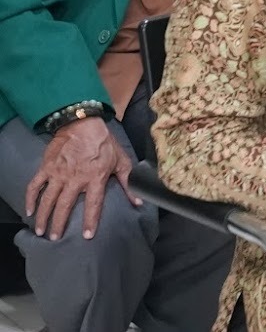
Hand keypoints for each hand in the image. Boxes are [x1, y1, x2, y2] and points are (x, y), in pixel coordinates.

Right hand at [24, 115, 137, 240]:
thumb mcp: (121, 161)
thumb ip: (128, 182)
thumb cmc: (104, 143)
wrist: (83, 123)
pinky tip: (29, 210)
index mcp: (95, 177)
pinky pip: (35, 185)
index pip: (93, 204)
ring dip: (43, 216)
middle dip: (59, 224)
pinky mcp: (47, 167)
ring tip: (41, 231)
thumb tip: (139, 200)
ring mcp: (58, 173)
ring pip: (48, 199)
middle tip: (55, 238)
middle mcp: (75, 178)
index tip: (87, 236)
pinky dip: (30, 198)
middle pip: (65, 206)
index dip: (90, 221)